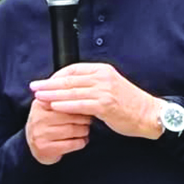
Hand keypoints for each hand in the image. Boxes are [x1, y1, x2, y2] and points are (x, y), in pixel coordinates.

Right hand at [25, 98, 91, 165]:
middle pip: (71, 115)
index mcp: (40, 104)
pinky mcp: (45, 149)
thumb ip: (62, 96)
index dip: (79, 104)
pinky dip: (81, 142)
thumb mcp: (49, 106)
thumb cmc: (48, 123)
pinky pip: (71, 144)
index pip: (65, 101)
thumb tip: (80, 87)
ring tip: (85, 130)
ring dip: (84, 131)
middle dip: (84, 118)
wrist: (34, 146)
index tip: (88, 106)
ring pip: (72, 130)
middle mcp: (38, 118)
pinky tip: (82, 140)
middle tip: (89, 120)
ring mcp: (40, 134)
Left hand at [31, 64, 161, 139]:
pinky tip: (54, 107)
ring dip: (53, 95)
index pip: (74, 69)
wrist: (149, 114)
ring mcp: (104, 90)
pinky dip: (65, 106)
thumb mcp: (110, 87)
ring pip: (72, 92)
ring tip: (39, 97)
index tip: (45, 82)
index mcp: (102, 70)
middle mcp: (102, 77)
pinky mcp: (105, 105)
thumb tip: (72, 88)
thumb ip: (93, 85)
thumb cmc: (129, 104)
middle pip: (69, 79)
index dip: (57, 76)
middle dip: (49, 84)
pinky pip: (80, 105)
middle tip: (34, 87)